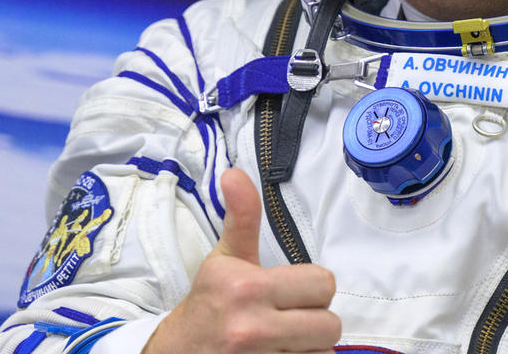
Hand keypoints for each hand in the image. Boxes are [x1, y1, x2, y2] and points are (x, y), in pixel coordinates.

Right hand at [145, 168, 340, 352]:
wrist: (177, 352)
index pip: (323, 284)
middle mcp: (252, 329)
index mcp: (247, 288)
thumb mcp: (226, 256)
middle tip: (291, 316)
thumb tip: (234, 172)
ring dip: (310, 346)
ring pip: (323, 352)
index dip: (313, 286)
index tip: (292, 290)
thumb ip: (243, 215)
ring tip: (285, 338)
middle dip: (315, 319)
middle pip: (330, 325)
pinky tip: (280, 353)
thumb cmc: (210, 301)